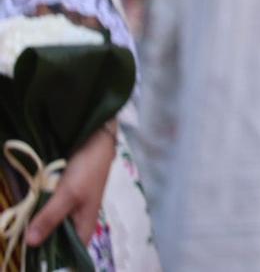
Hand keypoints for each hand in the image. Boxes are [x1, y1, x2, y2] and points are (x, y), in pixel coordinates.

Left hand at [25, 125, 115, 248]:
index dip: (53, 258)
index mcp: (86, 226)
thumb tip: (30, 243)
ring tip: (25, 221)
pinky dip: (40, 211)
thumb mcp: (67, 195)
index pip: (69, 254)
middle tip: (24, 234)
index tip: (34, 255)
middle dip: (41, 238)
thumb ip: (50, 218)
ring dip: (39, 223)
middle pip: (58, 240)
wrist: (96, 141)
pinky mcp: (64, 198)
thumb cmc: (88, 169)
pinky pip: (49, 212)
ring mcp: (71, 209)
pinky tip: (31, 209)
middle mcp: (78, 221)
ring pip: (51, 225)